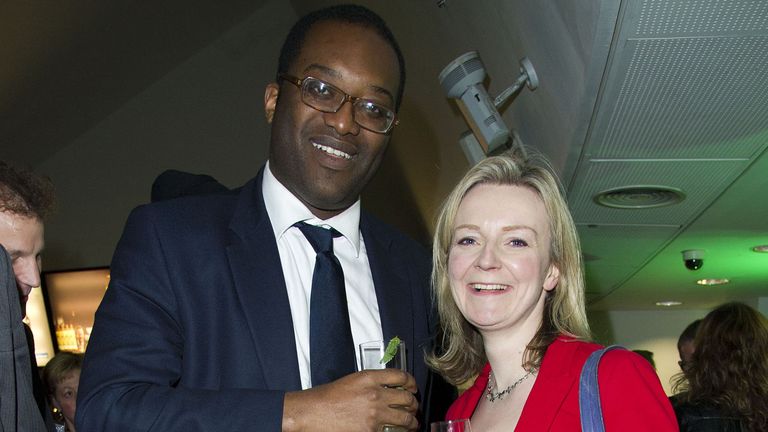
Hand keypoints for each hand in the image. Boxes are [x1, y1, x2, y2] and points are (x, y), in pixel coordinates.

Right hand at [282, 369, 418, 431]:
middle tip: (413, 408)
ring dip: (411, 422)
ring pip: (406, 418)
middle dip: (413, 405)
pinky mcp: (371, 431)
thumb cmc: (326, 398)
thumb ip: (371, 383)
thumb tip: (387, 391)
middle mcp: (375, 394)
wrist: (311, 413)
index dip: (411, 383)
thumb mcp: (351, 381)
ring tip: (411, 424)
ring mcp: (374, 414)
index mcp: (369, 378)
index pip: (401, 376)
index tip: (412, 388)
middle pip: (407, 399)